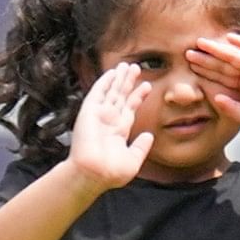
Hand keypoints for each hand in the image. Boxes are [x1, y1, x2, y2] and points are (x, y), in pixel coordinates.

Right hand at [66, 63, 154, 186]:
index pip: (130, 109)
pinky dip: (104, 82)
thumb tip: (149, 136)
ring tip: (127, 65)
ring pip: (111, 92)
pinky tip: (111, 73)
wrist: (93, 174)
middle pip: (120, 96)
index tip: (147, 85)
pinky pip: (98, 93)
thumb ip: (141, 147)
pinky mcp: (89, 112)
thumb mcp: (133, 160)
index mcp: (118, 132)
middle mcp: (109, 121)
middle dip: (128, 82)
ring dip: (119, 78)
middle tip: (135, 68)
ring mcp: (99, 115)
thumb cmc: (111, 173)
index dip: (138, 96)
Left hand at [184, 33, 239, 134]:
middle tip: (188, 51)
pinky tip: (231, 37)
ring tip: (203, 43)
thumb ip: (230, 108)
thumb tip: (214, 98)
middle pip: (225, 64)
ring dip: (219, 49)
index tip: (189, 65)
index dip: (206, 70)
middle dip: (207, 58)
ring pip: (236, 56)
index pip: (222, 75)